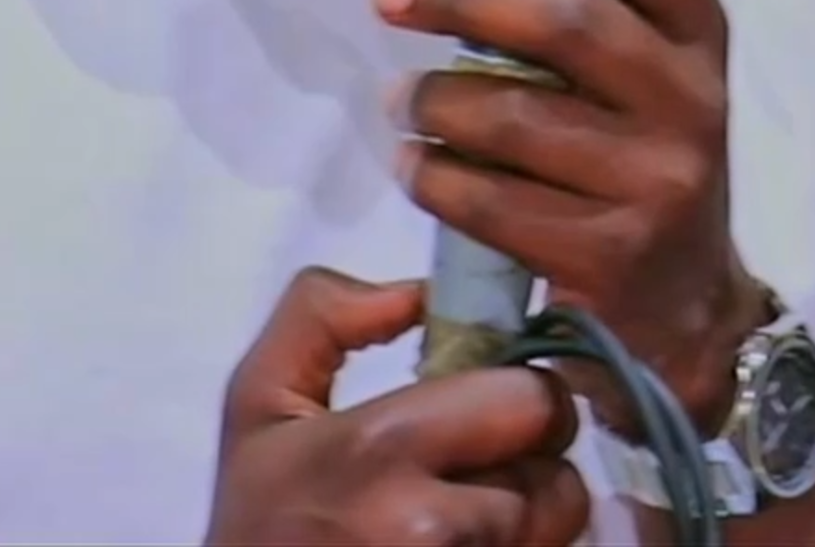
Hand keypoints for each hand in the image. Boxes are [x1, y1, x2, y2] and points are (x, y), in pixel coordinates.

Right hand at [205, 269, 587, 545]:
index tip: (488, 396)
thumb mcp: (257, 399)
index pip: (523, 400)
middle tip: (490, 460)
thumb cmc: (259, 513)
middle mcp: (432, 526)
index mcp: (381, 446)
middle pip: (558, 478)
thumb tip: (421, 292)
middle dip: (535, 461)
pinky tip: (467, 545)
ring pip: (555, 534)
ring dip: (530, 520)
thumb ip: (322, 316)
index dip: (517, 390)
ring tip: (471, 513)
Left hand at [373, 0, 767, 431]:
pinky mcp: (610, 256)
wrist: (686, 301)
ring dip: (432, 100)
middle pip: (569, 22)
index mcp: (697, 33)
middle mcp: (689, 101)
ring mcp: (657, 184)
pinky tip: (414, 165)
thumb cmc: (634, 148)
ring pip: (515, 117)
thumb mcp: (641, 70)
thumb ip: (583, 5)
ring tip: (398, 99)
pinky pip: (493, 202)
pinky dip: (433, 176)